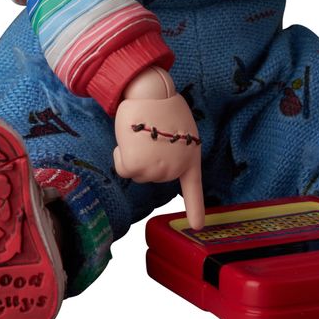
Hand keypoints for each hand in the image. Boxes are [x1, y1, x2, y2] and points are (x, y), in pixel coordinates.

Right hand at [112, 67, 204, 229]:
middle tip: (150, 134)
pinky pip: (124, 168)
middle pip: (151, 175)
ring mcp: (158, 169)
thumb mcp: (178, 130)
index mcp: (191, 157)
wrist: (151, 92)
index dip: (195, 209)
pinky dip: (121, 154)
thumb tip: (157, 154)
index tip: (198, 227)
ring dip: (133, 154)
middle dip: (145, 157)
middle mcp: (175, 168)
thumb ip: (173, 148)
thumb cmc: (162, 104)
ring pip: (137, 172)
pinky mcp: (138, 166)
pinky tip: (130, 139)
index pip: (194, 189)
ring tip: (141, 133)